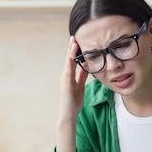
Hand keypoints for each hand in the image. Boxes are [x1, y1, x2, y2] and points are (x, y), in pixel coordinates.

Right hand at [55, 36, 88, 151]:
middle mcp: (65, 76)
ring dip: (70, 53)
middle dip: (71, 48)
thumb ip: (82, 75)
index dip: (74, 50)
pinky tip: (71, 58)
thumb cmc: (74, 101)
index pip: (72, 60)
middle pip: (68, 59)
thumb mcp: (80, 86)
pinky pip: (67, 73)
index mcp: (69, 76)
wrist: (69, 114)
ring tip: (73, 43)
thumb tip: (88, 65)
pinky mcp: (65, 85)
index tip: (77, 40)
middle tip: (74, 36)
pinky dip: (69, 65)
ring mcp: (64, 80)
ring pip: (67, 63)